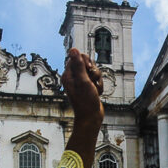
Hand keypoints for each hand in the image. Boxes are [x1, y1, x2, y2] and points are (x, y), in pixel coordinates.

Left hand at [62, 48, 104, 167]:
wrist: (91, 118)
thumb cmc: (85, 102)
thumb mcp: (83, 81)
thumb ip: (79, 65)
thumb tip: (73, 50)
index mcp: (68, 74)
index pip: (78, 57)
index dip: (86, 61)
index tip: (88, 69)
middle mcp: (74, 77)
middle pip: (87, 63)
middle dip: (93, 71)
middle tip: (91, 80)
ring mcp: (82, 82)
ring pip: (94, 72)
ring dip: (97, 80)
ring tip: (94, 89)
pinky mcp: (89, 87)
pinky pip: (97, 80)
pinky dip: (99, 86)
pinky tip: (96, 93)